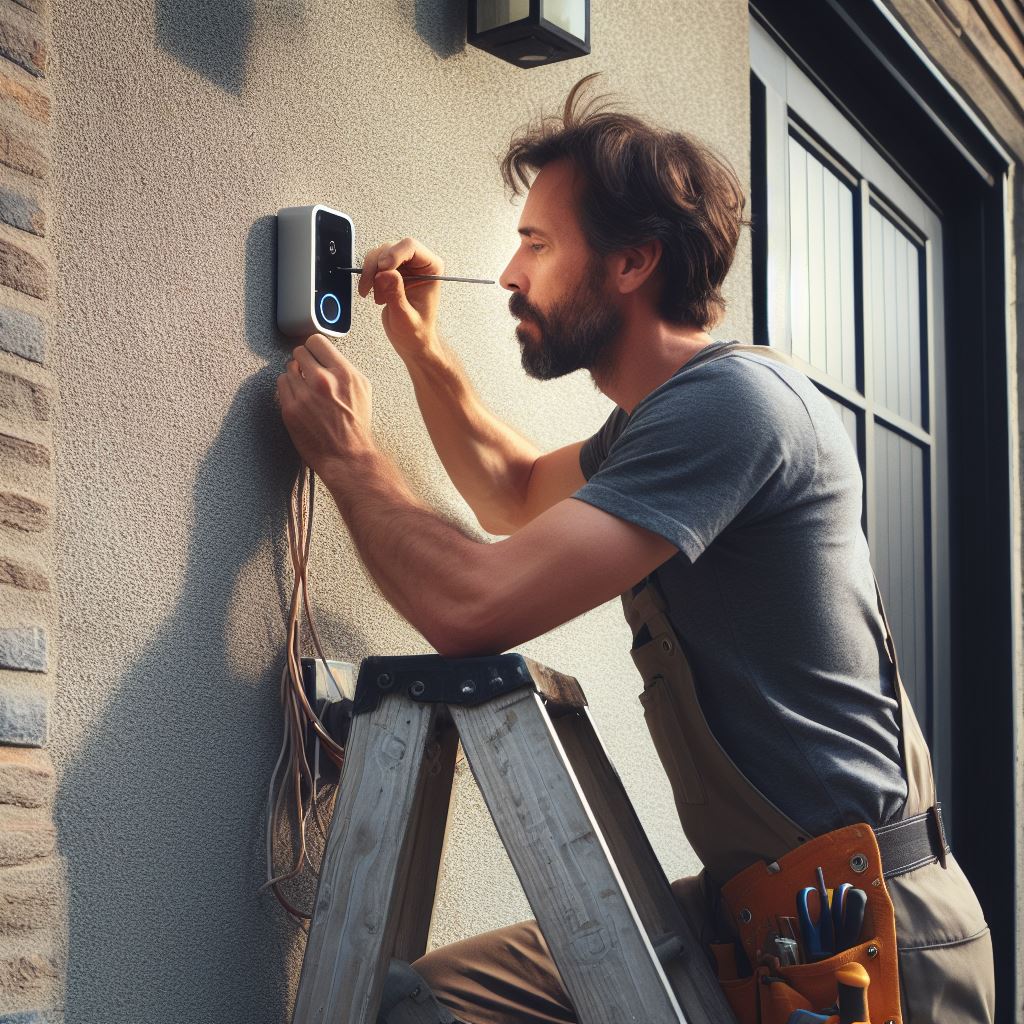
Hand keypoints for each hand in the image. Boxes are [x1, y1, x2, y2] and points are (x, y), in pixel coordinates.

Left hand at [276, 334, 374, 477]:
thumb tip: (327, 357)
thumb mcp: (361, 390)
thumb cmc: (356, 428)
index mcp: (344, 373)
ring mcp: (305, 395)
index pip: (317, 341)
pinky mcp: (291, 409)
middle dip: (303, 361)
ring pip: (288, 368)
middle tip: (308, 372)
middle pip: (299, 352)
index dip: (314, 348)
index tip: (314, 355)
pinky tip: (299, 399)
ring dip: (295, 376)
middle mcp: (323, 381)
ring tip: (305, 389)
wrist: (348, 457)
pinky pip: (281, 385)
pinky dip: (288, 390)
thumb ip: (343, 370)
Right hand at [359, 237, 443, 361]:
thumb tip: (385, 273)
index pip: (411, 246)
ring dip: (371, 273)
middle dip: (377, 266)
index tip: (382, 269)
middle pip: (391, 248)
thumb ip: (396, 294)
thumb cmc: (416, 333)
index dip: (393, 254)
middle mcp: (419, 264)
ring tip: (377, 296)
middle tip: (372, 287)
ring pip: (379, 254)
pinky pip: (374, 265)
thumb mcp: (405, 317)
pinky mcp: (392, 272)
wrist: (412, 341)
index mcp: (431, 270)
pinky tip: (375, 295)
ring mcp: (404, 267)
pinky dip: (369, 277)